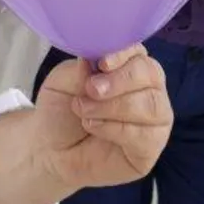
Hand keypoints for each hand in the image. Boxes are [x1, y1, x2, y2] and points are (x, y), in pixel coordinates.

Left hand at [36, 46, 171, 189]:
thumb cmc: (60, 112)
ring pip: (152, 105)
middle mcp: (147, 89)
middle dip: (120, 81)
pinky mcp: (151, 147)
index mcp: (126, 66)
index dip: (124, 54)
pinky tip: (94, 127)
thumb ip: (80, 70)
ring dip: (113, 107)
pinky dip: (115, 130)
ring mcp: (153, 119)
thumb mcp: (61, 83)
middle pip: (152, 74)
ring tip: (84, 111)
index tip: (102, 63)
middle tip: (91, 90)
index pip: (138, 52)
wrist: (50, 152)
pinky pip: (146, 135)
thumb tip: (93, 59)